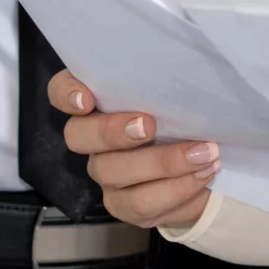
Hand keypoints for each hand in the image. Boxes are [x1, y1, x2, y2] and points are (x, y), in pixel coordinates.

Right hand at [48, 69, 219, 229]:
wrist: (206, 163)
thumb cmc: (188, 115)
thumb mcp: (180, 93)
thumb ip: (170, 80)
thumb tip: (191, 63)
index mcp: (100, 101)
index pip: (61, 91)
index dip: (66, 94)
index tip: (86, 98)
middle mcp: (92, 138)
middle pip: (79, 136)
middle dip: (113, 131)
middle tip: (150, 125)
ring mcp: (106, 172)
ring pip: (113, 172)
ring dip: (163, 162)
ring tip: (205, 152)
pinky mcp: (123, 204)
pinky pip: (140, 202)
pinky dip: (177, 188)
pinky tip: (204, 173)